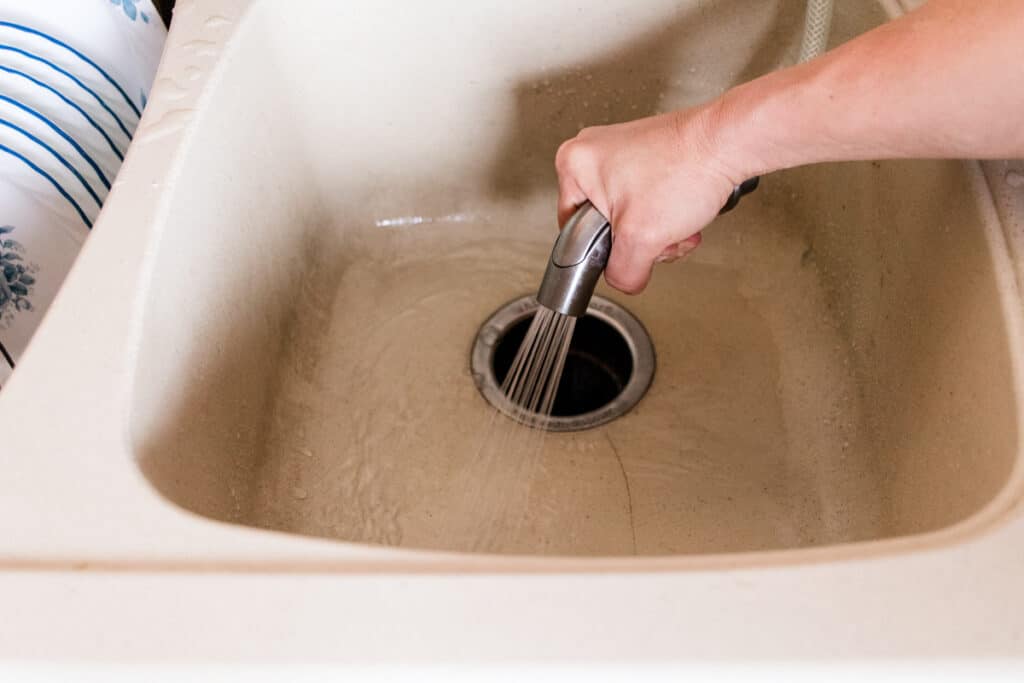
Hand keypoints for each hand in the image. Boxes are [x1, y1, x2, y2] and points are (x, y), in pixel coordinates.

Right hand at [554, 105, 741, 292]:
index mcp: (573, 164)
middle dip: (640, 241)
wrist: (731, 143)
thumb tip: (624, 280)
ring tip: (679, 221)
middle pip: (605, 226)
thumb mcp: (641, 239)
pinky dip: (668, 214)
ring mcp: (622, 150)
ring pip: (631, 216)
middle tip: (660, 233)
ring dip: (659, 231)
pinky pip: (649, 200)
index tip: (627, 250)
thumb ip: (622, 272)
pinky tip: (686, 211)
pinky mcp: (649, 154)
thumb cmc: (687, 168)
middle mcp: (593, 151)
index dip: (603, 251)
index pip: (572, 231)